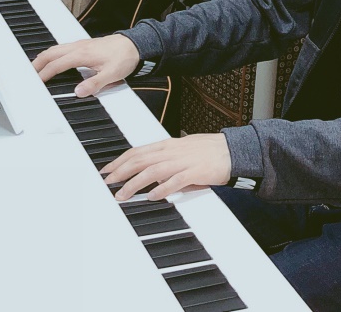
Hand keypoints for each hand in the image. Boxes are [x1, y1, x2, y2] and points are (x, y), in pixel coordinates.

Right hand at [32, 34, 139, 96]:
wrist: (135, 44)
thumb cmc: (125, 57)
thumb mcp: (111, 74)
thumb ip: (94, 84)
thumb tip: (78, 92)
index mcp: (82, 54)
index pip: (56, 65)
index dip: (44, 74)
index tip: (36, 82)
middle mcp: (79, 47)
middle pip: (50, 53)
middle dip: (37, 63)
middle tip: (28, 75)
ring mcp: (81, 44)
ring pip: (56, 48)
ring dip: (44, 58)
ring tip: (37, 68)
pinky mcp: (85, 44)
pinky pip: (63, 48)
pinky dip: (53, 54)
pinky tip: (55, 60)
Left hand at [101, 133, 231, 200]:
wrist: (233, 150)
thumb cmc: (210, 151)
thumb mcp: (184, 151)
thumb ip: (167, 161)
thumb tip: (152, 176)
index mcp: (169, 145)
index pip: (139, 150)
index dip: (120, 160)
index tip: (107, 170)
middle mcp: (173, 151)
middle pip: (141, 159)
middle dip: (121, 171)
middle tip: (107, 182)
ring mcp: (184, 161)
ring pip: (153, 170)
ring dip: (135, 183)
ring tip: (122, 195)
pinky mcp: (195, 171)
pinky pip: (175, 180)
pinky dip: (162, 188)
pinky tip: (152, 196)